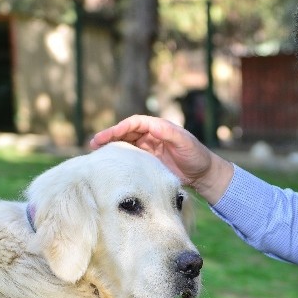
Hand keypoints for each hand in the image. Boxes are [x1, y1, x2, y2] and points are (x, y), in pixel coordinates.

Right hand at [90, 115, 233, 202]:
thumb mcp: (185, 143)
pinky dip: (118, 157)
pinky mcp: (147, 161)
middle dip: (109, 136)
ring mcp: (148, 148)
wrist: (203, 174)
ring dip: (111, 146)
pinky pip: (130, 157)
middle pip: (126, 132)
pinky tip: (108, 162)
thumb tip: (152, 126)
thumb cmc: (196, 156)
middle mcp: (151, 135)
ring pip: (125, 143)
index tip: (108, 135)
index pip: (135, 123)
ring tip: (95, 151)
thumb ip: (170, 133)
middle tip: (94, 143)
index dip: (120, 127)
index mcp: (159, 127)